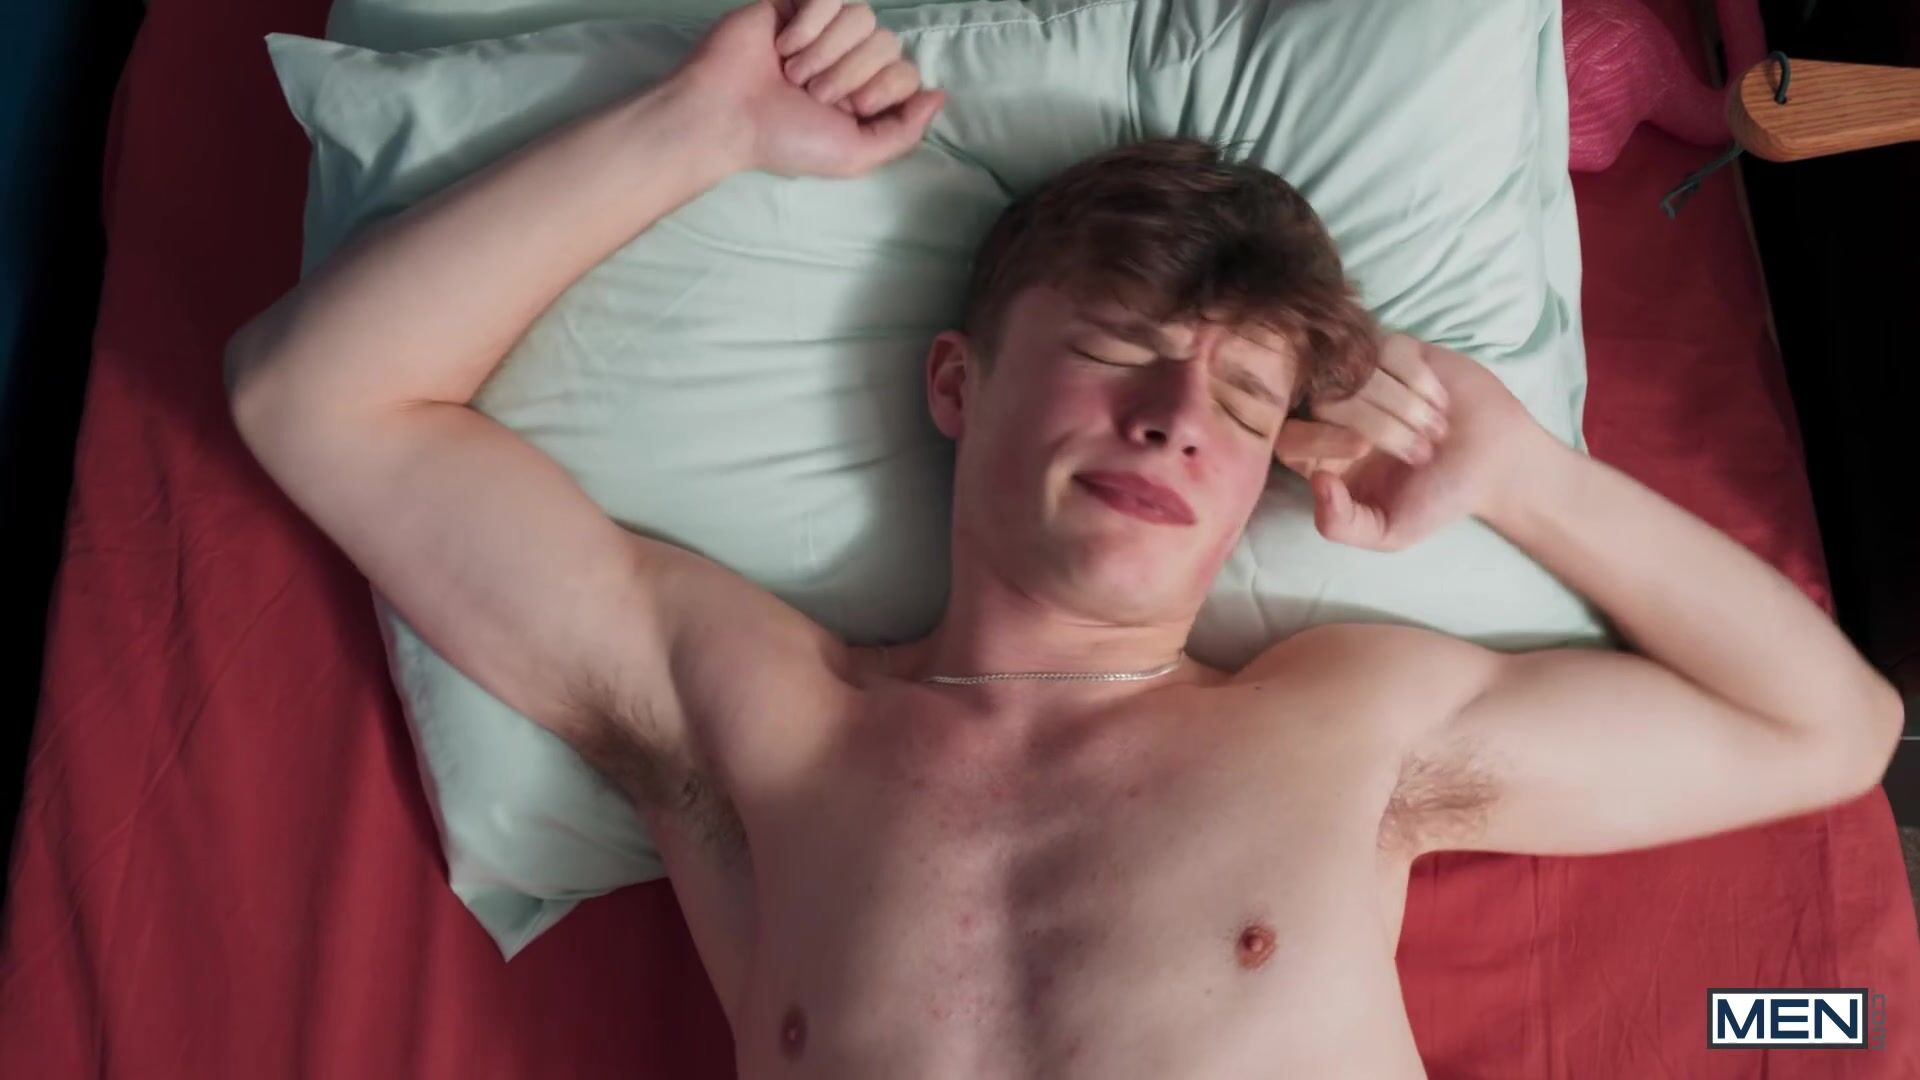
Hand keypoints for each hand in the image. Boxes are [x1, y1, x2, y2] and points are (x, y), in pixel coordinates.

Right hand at [680, 0, 944, 177]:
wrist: (727, 115)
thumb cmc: (784, 140)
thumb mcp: (855, 156)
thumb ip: (904, 132)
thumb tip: (939, 95)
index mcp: (862, 92)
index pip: (904, 69)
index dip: (883, 86)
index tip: (849, 107)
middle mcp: (846, 57)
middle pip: (886, 41)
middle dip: (849, 71)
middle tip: (811, 92)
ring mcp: (821, 28)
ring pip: (862, 15)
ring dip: (826, 50)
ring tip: (792, 72)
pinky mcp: (795, 4)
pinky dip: (810, 22)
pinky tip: (783, 46)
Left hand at [1272, 334, 1545, 550]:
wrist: (1495, 464)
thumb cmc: (1438, 500)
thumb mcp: (1389, 531)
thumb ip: (1342, 524)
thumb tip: (1315, 481)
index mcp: (1320, 457)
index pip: (1287, 436)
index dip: (1318, 438)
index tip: (1361, 448)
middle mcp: (1333, 415)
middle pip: (1322, 400)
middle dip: (1374, 423)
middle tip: (1419, 451)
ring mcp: (1362, 378)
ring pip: (1356, 370)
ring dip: (1402, 404)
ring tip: (1437, 431)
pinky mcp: (1393, 350)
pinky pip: (1387, 347)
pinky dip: (1417, 378)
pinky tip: (1440, 401)